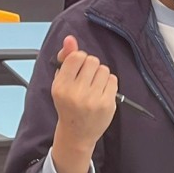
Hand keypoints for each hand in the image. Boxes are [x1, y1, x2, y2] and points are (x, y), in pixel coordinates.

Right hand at [51, 35, 116, 172]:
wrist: (77, 134)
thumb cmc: (68, 105)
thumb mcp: (60, 82)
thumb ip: (65, 59)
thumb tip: (70, 39)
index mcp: (61, 87)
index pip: (76, 57)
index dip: (79, 58)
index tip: (78, 67)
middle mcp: (76, 93)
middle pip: (92, 60)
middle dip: (90, 66)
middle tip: (86, 79)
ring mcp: (93, 100)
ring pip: (103, 69)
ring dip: (100, 74)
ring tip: (93, 86)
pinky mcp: (107, 104)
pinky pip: (112, 79)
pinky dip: (108, 83)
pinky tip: (101, 92)